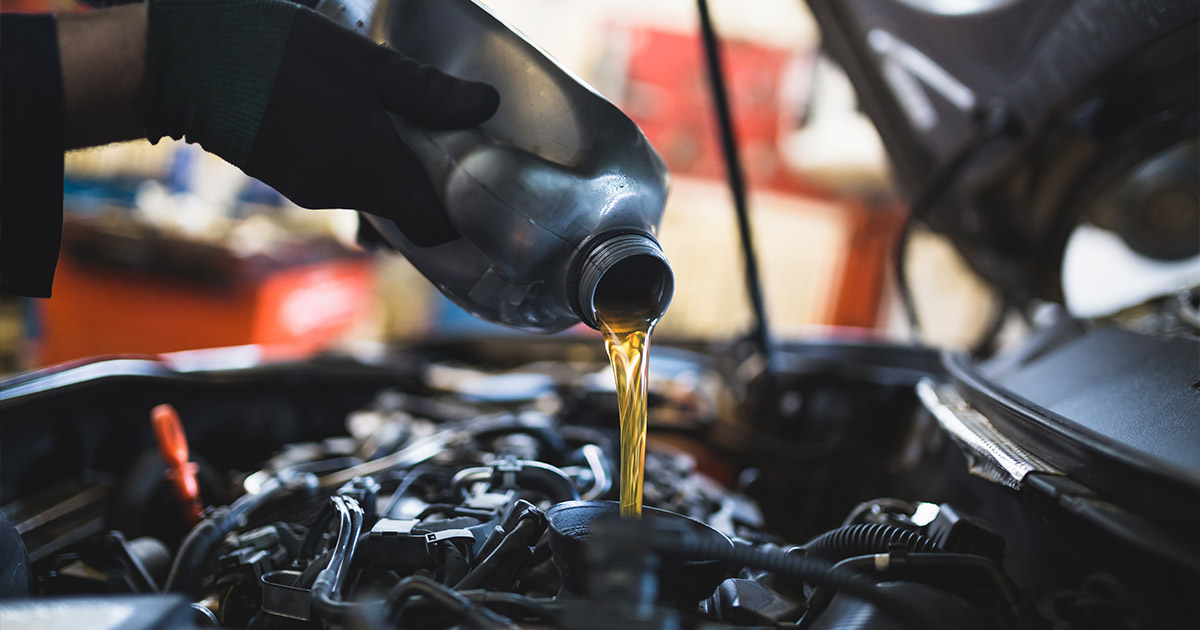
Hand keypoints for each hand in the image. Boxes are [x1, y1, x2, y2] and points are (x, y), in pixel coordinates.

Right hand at [142, 0, 498, 244]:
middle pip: (406, 212)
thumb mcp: (364, 63)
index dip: (461, 217)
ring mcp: (312, 190)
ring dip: (394, 168)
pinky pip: (343, 181)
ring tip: (402, 120)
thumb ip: (426, 91)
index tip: (479, 189)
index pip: (433, 228)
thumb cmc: (275, 55)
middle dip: (431, 184)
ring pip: (375, 193)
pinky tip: (357, 119)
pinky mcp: (289, 178)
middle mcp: (343, 192)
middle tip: (448, 141)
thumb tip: (485, 105)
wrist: (182, 63)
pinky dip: (361, 161)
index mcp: (372, 169)